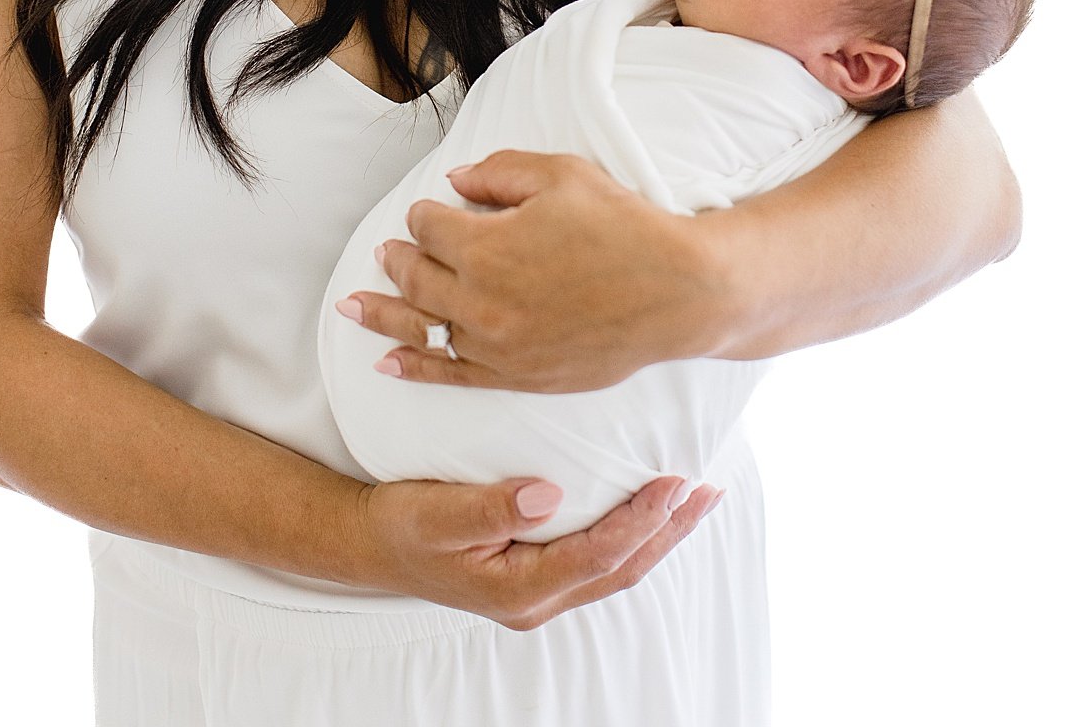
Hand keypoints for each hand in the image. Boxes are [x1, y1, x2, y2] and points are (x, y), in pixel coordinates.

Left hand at [338, 150, 720, 391]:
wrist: (677, 293)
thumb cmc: (623, 225)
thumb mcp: (562, 175)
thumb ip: (501, 172)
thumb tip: (456, 181)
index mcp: (486, 245)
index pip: (430, 226)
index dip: (429, 212)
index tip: (440, 207)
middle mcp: (481, 300)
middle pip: (417, 277)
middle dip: (398, 259)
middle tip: (387, 250)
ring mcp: (497, 344)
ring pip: (424, 328)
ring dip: (385, 314)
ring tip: (351, 308)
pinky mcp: (518, 375)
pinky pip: (451, 375)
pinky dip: (415, 367)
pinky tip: (387, 363)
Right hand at [352, 470, 723, 629]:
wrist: (374, 545)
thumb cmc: (403, 525)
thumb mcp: (436, 513)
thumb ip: (491, 507)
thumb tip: (547, 493)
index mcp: (519, 589)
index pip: (597, 555)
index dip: (639, 520)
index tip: (673, 482)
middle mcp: (538, 599)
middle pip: (622, 569)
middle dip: (669, 531)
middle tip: (707, 489)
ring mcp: (540, 591)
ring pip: (617, 567)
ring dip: (659, 534)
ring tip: (696, 497)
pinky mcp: (538, 573)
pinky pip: (600, 558)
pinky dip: (632, 532)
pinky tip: (648, 508)